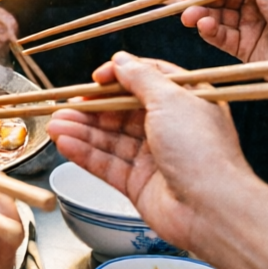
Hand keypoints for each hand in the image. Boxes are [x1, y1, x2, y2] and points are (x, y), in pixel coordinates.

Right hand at [47, 53, 267, 268]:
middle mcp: (170, 128)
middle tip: (65, 104)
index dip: (120, 77)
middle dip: (92, 107)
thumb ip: (141, 77)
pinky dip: (84, 152)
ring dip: (81, 130)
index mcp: (187, 103)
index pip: (147, 81)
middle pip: (122, 111)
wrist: (213, 209)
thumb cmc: (202, 150)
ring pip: (110, 138)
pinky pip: (106, 163)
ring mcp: (153, 157)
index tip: (97, 78)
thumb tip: (121, 60)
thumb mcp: (171, 99)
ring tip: (54, 124)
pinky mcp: (138, 183)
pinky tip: (64, 143)